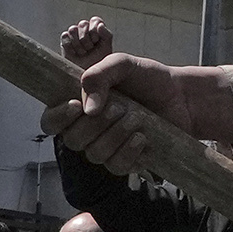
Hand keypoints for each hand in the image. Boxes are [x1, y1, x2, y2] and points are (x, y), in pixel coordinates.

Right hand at [54, 48, 190, 168]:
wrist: (181, 96)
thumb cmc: (147, 79)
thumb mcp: (123, 64)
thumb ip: (99, 75)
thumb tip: (87, 108)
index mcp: (78, 105)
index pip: (51, 121)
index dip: (58, 118)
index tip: (77, 106)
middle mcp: (87, 130)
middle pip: (73, 139)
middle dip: (96, 124)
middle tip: (120, 106)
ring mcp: (105, 147)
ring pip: (95, 154)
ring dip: (115, 135)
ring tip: (136, 118)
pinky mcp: (125, 161)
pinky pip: (116, 166)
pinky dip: (128, 152)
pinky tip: (142, 137)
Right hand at [57, 14, 114, 74]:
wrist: (87, 72)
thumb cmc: (99, 60)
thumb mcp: (106, 47)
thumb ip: (106, 34)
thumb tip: (100, 25)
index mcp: (96, 28)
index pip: (94, 20)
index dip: (95, 31)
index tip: (96, 42)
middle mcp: (84, 29)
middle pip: (83, 24)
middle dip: (87, 39)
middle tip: (89, 49)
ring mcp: (74, 34)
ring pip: (72, 29)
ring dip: (78, 44)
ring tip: (82, 52)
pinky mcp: (65, 41)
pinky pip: (65, 37)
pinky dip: (70, 46)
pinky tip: (74, 53)